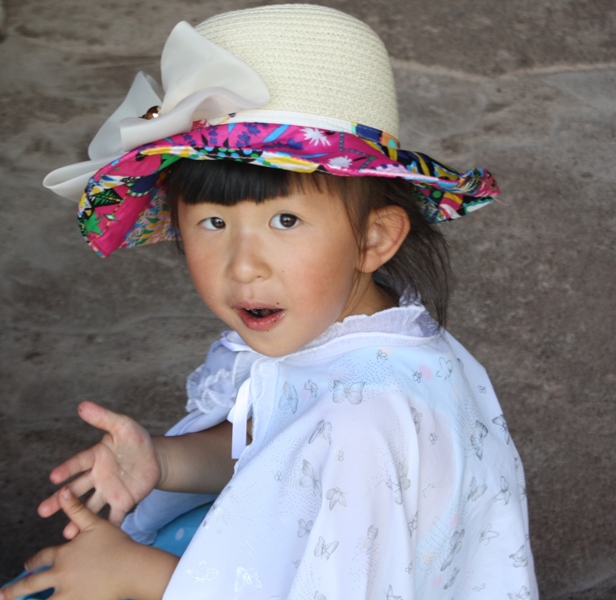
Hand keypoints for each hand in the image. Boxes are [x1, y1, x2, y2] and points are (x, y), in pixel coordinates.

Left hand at [0, 488, 177, 599]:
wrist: (131, 568)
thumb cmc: (115, 544)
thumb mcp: (95, 524)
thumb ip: (77, 509)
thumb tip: (64, 490)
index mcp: (63, 554)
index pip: (41, 559)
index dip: (32, 562)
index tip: (27, 565)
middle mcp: (61, 575)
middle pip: (32, 584)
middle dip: (14, 590)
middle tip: (2, 595)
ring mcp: (68, 594)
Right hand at [39, 401, 161, 538]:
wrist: (156, 457)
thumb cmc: (136, 439)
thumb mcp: (123, 425)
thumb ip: (104, 418)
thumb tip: (82, 405)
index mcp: (95, 457)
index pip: (78, 463)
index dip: (67, 469)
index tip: (54, 477)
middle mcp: (97, 476)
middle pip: (76, 489)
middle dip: (60, 500)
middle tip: (43, 511)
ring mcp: (108, 491)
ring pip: (90, 506)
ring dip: (78, 518)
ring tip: (67, 533)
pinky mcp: (122, 502)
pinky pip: (114, 516)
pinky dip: (108, 526)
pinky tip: (98, 537)